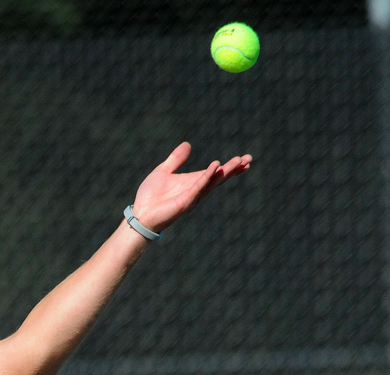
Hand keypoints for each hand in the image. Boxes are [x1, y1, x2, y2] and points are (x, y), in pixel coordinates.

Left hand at [131, 142, 251, 233]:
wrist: (140, 214)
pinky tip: (216, 166)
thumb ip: (176, 159)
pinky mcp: (185, 201)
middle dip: (233, 169)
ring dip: (225, 172)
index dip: (229, 167)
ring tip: (239, 162)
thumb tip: (187, 144)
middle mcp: (196, 190)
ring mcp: (192, 197)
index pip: (215, 173)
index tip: (244, 159)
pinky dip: (207, 177)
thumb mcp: (163, 172)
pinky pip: (198, 187)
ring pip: (212, 182)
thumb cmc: (150, 197)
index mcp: (193, 182)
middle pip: (219, 178)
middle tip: (249, 159)